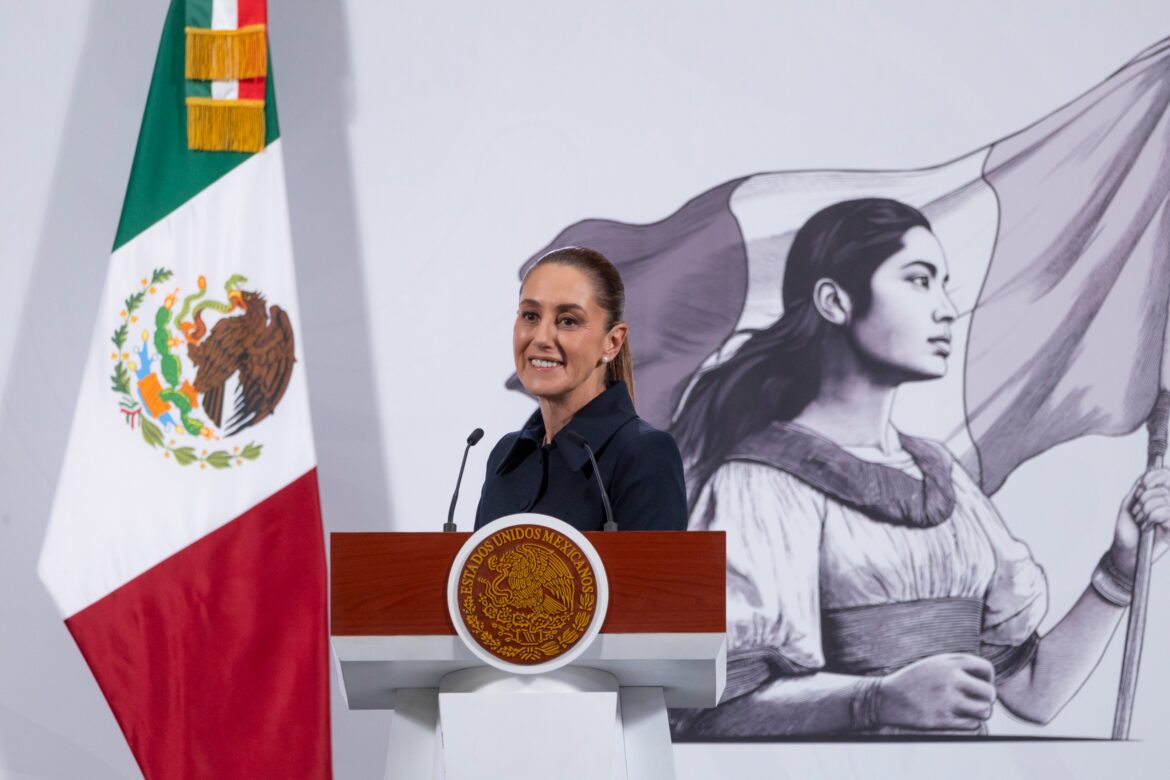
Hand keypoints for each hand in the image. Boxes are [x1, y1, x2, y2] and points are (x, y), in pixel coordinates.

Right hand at [876, 654, 995, 730]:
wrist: (886, 698)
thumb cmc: (914, 680)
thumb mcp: (934, 663)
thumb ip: (959, 665)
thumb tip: (987, 678)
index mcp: (950, 663)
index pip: (986, 668)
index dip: (988, 678)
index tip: (979, 684)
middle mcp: (951, 679)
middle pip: (989, 693)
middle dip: (986, 699)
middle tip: (975, 701)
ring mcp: (947, 700)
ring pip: (984, 711)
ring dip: (980, 712)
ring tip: (968, 710)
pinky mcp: (942, 719)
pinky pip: (972, 724)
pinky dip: (969, 723)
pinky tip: (957, 718)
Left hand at [1110, 467, 1169, 578]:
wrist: (1126, 551)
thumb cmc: (1127, 531)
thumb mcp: (1129, 505)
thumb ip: (1138, 489)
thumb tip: (1147, 474)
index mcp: (1159, 498)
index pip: (1167, 478)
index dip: (1156, 477)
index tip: (1143, 484)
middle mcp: (1168, 505)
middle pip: (1162, 489)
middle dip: (1143, 499)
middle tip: (1137, 513)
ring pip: (1164, 499)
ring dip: (1145, 511)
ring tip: (1141, 522)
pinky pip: (1166, 512)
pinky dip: (1151, 518)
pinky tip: (1147, 527)